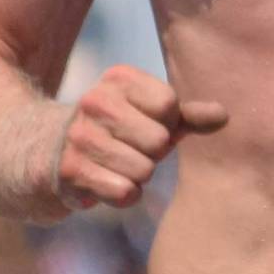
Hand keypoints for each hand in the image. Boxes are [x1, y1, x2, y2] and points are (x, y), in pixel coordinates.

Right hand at [49, 65, 226, 213]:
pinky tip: (105, 182)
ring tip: (116, 165)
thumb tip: (224, 115)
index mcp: (119, 79)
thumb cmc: (116, 131)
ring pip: (143, 170)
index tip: (145, 125)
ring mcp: (80, 137)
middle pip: (159, 141)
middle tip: (129, 149)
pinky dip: (122, 194)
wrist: (48, 152)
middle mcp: (95, 101)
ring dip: (137, 175)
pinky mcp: (71, 171)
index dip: (166, 124)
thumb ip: (187, 115)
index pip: (170, 105)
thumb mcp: (149, 115)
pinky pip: (125, 193)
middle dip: (151, 154)